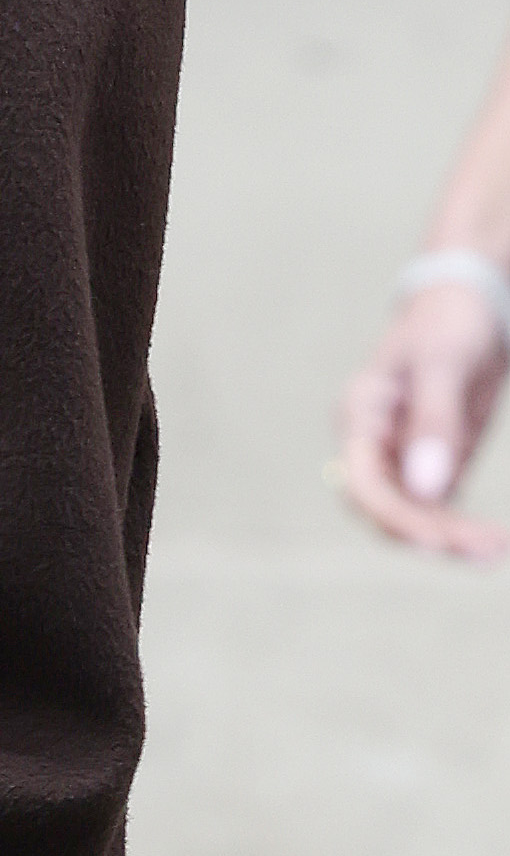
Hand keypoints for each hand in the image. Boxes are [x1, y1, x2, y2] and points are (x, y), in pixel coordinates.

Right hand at [332, 278, 509, 562]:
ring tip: (498, 548)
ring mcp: (401, 456)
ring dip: (452, 537)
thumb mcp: (444, 363)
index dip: (396, 518)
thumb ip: (433, 422)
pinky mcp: (432, 465)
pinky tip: (496, 540)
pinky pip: (439, 509)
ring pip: (414, 516)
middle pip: (385, 509)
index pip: (361, 482)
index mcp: (361, 413)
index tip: (440, 543)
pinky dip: (463, 527)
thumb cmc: (449, 323)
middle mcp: (374, 442)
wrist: (470, 306)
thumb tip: (425, 488)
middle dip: (431, 535)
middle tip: (487, 550)